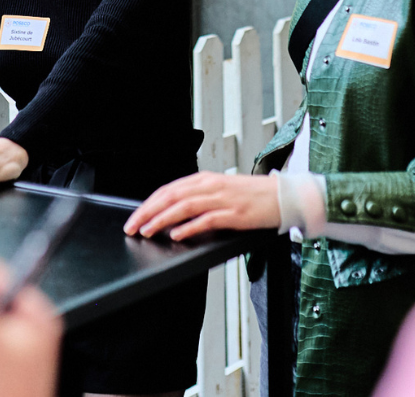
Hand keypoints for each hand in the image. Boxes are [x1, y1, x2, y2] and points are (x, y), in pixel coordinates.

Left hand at [123, 172, 279, 241]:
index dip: (149, 203)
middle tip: (133, 226)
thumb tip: (172, 212)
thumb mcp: (220, 191)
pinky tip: (177, 235)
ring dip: (162, 219)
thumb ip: (198, 198)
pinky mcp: (234, 215)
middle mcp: (210, 186)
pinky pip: (206, 220)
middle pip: (172, 196)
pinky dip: (189, 227)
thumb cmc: (251, 196)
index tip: (134, 217)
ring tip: (148, 230)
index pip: (169, 189)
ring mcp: (222, 199)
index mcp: (205, 179)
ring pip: (184, 206)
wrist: (281, 196)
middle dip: (148, 212)